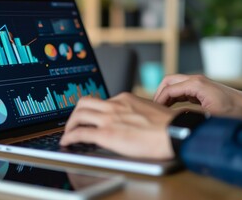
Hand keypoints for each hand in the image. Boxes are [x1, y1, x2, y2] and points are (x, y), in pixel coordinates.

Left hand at [60, 93, 177, 159]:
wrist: (174, 133)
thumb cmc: (168, 125)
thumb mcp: (150, 109)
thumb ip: (136, 110)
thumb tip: (132, 118)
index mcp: (125, 98)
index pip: (101, 101)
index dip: (92, 110)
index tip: (89, 116)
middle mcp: (114, 105)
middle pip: (84, 103)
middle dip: (75, 113)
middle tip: (74, 122)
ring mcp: (109, 118)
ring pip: (78, 115)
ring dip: (69, 124)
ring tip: (68, 132)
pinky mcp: (106, 134)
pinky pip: (80, 134)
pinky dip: (70, 137)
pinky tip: (67, 142)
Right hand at [154, 74, 241, 119]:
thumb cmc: (232, 111)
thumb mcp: (209, 116)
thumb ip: (189, 114)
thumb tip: (173, 118)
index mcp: (195, 84)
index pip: (168, 89)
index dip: (158, 100)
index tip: (154, 112)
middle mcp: (194, 80)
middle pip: (168, 81)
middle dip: (159, 94)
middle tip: (154, 108)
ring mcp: (196, 82)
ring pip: (172, 84)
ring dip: (165, 95)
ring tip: (160, 110)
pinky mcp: (198, 88)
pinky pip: (180, 89)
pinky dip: (172, 97)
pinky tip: (170, 108)